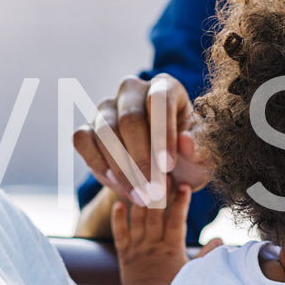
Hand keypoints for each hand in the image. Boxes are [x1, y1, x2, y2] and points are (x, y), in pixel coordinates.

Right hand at [73, 74, 211, 207]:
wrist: (163, 174)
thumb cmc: (187, 158)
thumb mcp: (202, 158)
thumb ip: (201, 149)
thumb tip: (186, 142)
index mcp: (165, 87)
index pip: (159, 100)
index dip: (162, 133)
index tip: (168, 166)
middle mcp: (132, 91)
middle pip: (130, 118)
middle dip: (141, 159)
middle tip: (154, 191)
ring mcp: (107, 108)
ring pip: (105, 131)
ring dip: (122, 169)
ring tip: (141, 196)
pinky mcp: (88, 128)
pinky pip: (83, 140)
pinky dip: (98, 164)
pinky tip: (117, 185)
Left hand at [112, 183, 220, 284]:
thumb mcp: (191, 274)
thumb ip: (206, 257)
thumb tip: (220, 240)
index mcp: (171, 249)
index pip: (176, 221)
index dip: (180, 203)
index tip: (184, 186)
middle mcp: (153, 246)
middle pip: (155, 216)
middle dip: (159, 193)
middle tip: (161, 174)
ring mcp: (137, 249)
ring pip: (137, 221)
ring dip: (140, 200)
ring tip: (142, 180)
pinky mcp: (124, 254)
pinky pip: (119, 234)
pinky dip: (118, 219)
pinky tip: (118, 203)